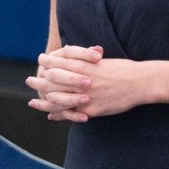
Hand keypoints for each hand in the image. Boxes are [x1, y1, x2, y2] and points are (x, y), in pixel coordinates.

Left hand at [27, 47, 152, 120]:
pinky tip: (50, 115)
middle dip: (39, 82)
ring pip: (57, 100)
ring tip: (32, 101)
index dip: (47, 63)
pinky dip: (58, 115)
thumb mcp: (100, 61)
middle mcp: (81, 81)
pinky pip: (70, 114)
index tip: (40, 61)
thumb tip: (69, 53)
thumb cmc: (121, 69)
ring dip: (43, 101)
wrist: (139, 83)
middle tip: (29, 81)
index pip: (58, 63)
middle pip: (52, 82)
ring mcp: (85, 97)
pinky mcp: (91, 110)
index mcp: (83, 67)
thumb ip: (83, 59)